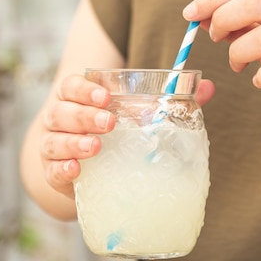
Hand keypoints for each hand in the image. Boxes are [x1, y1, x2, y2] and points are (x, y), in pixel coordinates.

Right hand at [39, 74, 214, 199]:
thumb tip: (208, 87)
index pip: (71, 86)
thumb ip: (169, 100)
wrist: (85, 167)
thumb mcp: (135, 114)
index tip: (105, 96)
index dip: (84, 89)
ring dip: (73, 142)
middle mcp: (60, 120)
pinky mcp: (54, 173)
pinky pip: (52, 171)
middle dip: (83, 116)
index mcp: (77, 99)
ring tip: (95, 147)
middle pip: (61, 111)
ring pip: (53, 140)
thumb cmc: (113, 133)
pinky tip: (76, 170)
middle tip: (109, 123)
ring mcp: (54, 147)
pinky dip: (62, 170)